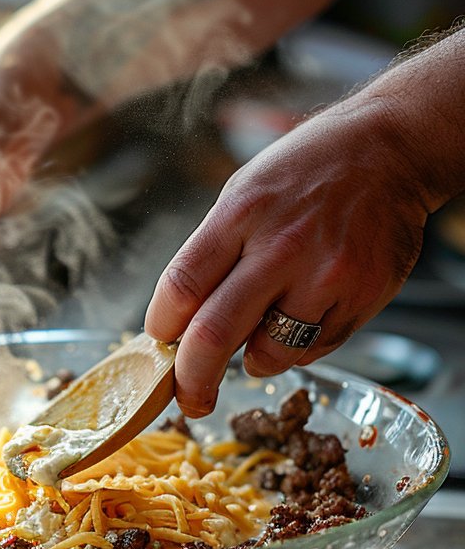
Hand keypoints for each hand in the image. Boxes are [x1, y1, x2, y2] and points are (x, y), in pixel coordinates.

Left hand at [144, 99, 428, 416]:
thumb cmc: (306, 171)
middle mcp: (281, 247)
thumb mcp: (244, 191)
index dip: (161, 328)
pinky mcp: (363, 295)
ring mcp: (326, 275)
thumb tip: (181, 322)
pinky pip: (315, 349)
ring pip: (270, 354)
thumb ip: (213, 253)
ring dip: (253, 360)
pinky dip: (298, 347)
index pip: (181, 288)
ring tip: (262, 333)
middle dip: (191, 381)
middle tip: (189, 400)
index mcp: (240, 214)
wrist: (388, 149)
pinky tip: (305, 311)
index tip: (160, 342)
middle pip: (214, 335)